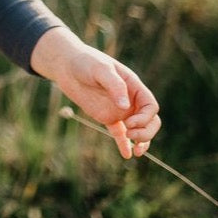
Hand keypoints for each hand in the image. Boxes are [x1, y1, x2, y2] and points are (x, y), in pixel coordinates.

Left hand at [31, 27, 160, 158]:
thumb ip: (114, 85)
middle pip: (149, 120)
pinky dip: (124, 144)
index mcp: (133, 86)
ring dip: (141, 141)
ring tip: (137, 152)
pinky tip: (127, 155)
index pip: (150, 106)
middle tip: (131, 135)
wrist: (67, 65)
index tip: (129, 122)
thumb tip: (126, 107)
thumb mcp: (101, 69)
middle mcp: (129, 99)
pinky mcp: (106, 116)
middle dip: (146, 132)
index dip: (145, 118)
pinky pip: (119, 133)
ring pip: (138, 129)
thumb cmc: (85, 62)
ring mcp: (119, 109)